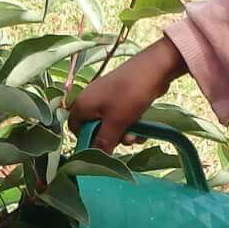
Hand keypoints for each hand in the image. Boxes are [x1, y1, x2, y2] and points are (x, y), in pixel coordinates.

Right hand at [68, 37, 186, 151]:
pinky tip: (142, 127)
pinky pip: (120, 116)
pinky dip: (130, 123)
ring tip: (137, 134)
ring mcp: (106, 97)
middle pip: (94, 128)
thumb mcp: (115, 123)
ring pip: (110, 124)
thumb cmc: (129, 95)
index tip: (101, 148)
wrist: (153, 69)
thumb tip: (95, 158)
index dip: (86, 140)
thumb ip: (103, 142)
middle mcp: (90, 100)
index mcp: (82, 105)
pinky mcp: (120, 96)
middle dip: (111, 138)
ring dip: (124, 133)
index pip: (74, 129)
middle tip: (126, 140)